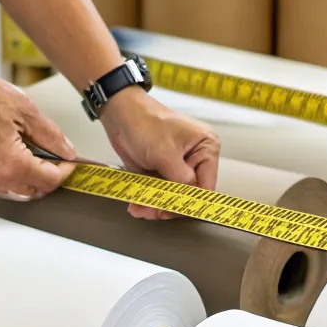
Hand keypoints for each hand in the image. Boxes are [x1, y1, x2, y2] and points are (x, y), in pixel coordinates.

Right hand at [0, 71, 75, 199]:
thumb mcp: (23, 108)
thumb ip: (50, 134)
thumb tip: (66, 151)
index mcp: (12, 163)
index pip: (50, 180)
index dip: (65, 170)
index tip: (70, 160)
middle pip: (34, 191)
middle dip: (48, 177)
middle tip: (54, 158)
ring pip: (14, 192)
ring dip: (29, 180)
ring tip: (33, 156)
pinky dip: (9, 177)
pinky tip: (11, 157)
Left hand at [101, 86, 220, 219]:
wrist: (120, 115)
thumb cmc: (145, 122)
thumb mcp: (165, 153)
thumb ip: (180, 179)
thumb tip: (189, 200)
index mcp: (206, 147)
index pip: (206, 185)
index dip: (192, 202)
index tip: (177, 212)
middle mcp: (195, 158)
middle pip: (188, 194)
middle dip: (169, 205)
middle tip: (153, 211)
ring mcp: (178, 167)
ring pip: (171, 196)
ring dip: (155, 205)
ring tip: (140, 208)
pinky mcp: (162, 172)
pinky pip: (159, 192)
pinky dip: (148, 200)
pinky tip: (137, 204)